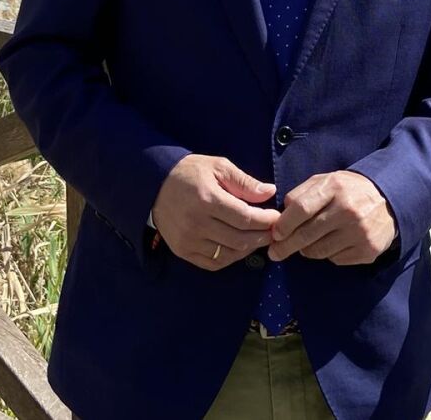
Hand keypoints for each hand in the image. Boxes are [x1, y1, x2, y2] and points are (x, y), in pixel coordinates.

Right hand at [152, 154, 280, 271]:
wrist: (154, 184)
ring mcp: (188, 240)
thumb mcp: (217, 167)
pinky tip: (239, 248)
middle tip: (272, 230)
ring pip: (229, 254)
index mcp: (207, 200)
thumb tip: (269, 192)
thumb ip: (244, 182)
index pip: (245, 218)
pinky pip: (213, 263)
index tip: (276, 217)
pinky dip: (231, 258)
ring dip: (249, 249)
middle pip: (239, 239)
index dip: (265, 220)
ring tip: (258, 238)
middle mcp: (197, 223)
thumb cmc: (190, 173)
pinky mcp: (182, 251)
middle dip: (262, 236)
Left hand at [268, 171, 395, 265]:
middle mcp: (349, 210)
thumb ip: (301, 193)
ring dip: (307, 250)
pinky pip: (335, 259)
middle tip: (275, 253)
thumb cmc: (348, 191)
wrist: (388, 201)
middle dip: (286, 246)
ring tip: (307, 243)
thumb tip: (281, 217)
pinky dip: (328, 254)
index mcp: (335, 187)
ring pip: (319, 251)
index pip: (301, 209)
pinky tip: (333, 243)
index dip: (284, 224)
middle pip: (307, 235)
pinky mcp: (368, 250)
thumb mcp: (326, 181)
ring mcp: (360, 232)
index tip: (275, 234)